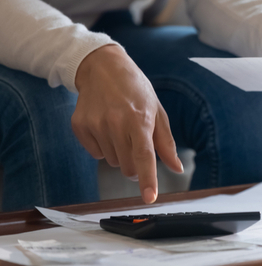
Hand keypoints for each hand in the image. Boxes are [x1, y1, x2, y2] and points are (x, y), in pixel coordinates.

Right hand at [72, 45, 182, 203]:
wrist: (103, 68)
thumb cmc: (136, 90)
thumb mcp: (157, 111)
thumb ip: (166, 143)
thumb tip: (177, 168)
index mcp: (140, 119)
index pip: (144, 156)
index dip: (148, 179)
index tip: (149, 197)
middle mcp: (116, 123)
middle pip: (126, 167)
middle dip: (135, 165)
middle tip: (137, 145)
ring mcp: (95, 124)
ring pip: (111, 162)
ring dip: (119, 153)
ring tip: (121, 128)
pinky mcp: (79, 126)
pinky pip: (95, 153)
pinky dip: (103, 146)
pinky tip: (105, 126)